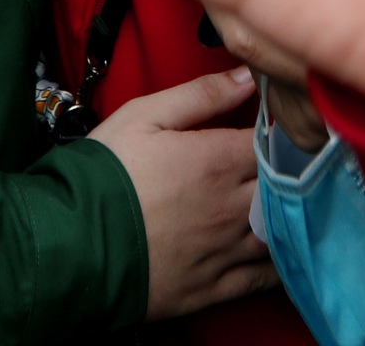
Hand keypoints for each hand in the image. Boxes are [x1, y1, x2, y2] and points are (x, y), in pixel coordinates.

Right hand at [88, 68, 272, 317]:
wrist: (71, 244)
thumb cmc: (105, 174)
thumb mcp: (143, 116)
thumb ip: (201, 95)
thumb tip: (248, 77)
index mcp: (218, 161)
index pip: (276, 142)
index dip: (284, 132)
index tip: (283, 127)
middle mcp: (233, 207)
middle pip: (287, 188)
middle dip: (293, 174)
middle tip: (291, 164)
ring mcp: (227, 251)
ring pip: (282, 233)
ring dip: (291, 218)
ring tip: (290, 204)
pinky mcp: (215, 288)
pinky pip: (264, 278)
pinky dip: (280, 264)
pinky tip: (282, 251)